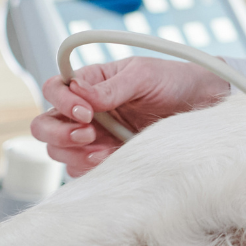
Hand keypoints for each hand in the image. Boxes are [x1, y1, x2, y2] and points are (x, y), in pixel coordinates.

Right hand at [30, 57, 227, 176]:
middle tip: (88, 134)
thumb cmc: (171, 81)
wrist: (201, 104)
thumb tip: (80, 92)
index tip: (86, 112)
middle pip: (45, 126)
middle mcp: (84, 110)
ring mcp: (93, 136)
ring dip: (76, 153)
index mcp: (89, 83)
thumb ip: (112, 86)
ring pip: (59, 151)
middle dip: (60, 132)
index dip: (62, 102)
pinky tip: (112, 160)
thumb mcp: (143, 75)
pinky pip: (81, 169)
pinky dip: (90, 168)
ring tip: (106, 150)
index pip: (53, 90)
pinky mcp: (104, 157)